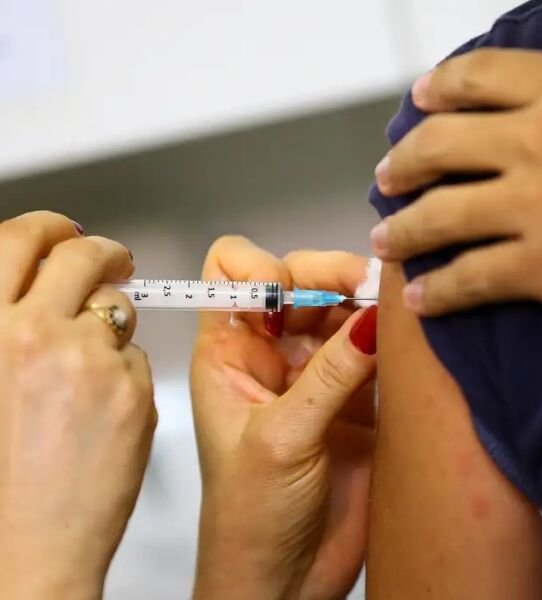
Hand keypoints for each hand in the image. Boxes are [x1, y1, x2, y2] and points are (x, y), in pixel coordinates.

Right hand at [0, 212, 155, 598]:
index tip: (64, 233)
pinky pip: (139, 360)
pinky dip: (127, 373)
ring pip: (119, 308)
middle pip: (83, 255)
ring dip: (113, 321)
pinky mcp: (132, 391)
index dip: (48, 230)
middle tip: (114, 259)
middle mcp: (33, 334)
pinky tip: (103, 412)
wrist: (19, 549)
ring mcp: (88, 361)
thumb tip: (24, 292)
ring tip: (95, 363)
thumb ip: (4, 329)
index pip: (19, 240)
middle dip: (104, 252)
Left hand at [191, 237, 376, 599]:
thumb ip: (329, 377)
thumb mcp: (280, 440)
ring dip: (371, 304)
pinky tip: (412, 338)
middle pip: (302, 279)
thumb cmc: (250, 521)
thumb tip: (373, 317)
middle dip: (334, 276)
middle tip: (370, 290)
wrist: (287, 582)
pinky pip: (380, 349)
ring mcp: (320, 373)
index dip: (263, 267)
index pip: (234, 272)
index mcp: (230, 352)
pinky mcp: (360, 398)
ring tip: (397, 312)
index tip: (294, 293)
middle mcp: (275, 353)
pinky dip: (396, 338)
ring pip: (346, 309)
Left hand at [369, 19, 541, 330]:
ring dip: (404, 230)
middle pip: (440, 146)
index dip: (436, 91)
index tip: (416, 104)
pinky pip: (470, 281)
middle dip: (402, 164)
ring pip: (441, 216)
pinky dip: (438, 295)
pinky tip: (420, 302)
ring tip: (384, 239)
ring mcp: (534, 205)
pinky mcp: (541, 266)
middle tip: (385, 178)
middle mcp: (537, 141)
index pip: (477, 79)